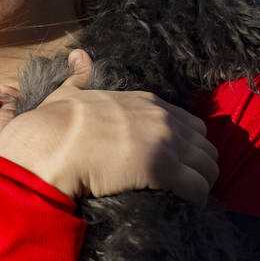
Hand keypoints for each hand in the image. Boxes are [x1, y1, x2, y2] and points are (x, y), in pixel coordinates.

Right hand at [0, 50, 217, 204]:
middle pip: (205, 146)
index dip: (187, 145)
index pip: (190, 124)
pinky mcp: (163, 170)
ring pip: (208, 168)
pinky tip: (186, 206)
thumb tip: (78, 55)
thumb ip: (81, 75)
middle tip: (184, 184)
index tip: (177, 161)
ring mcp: (165, 144)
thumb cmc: (57, 122)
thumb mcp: (70, 92)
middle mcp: (162, 119)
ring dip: (201, 184)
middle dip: (199, 166)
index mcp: (147, 102)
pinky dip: (196, 199)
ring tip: (186, 198)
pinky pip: (198, 187)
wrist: (51, 144)